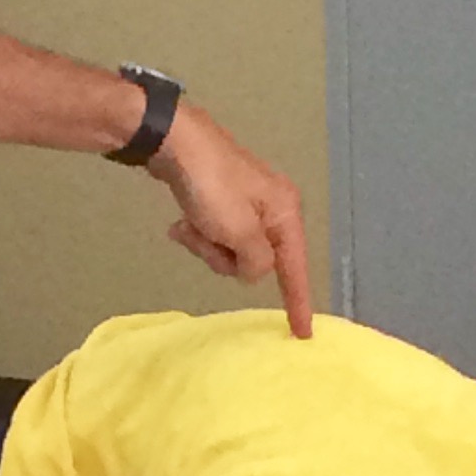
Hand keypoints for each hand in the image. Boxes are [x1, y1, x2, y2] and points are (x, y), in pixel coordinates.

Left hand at [151, 105, 314, 337]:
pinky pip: (215, 232)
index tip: (302, 333)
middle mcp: (272, 208)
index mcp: (285, 213)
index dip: (298, 302)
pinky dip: (198, 232)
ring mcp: (246, 203)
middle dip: (226, 258)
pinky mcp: (220, 199)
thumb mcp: (239, 231)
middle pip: (256, 260)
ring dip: (207, 245)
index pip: (295, 268)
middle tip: (206, 238)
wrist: (173, 141)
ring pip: (230, 249)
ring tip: (188, 226)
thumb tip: (255, 270)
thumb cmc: (211, 187)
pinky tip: (180, 222)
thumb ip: (256, 261)